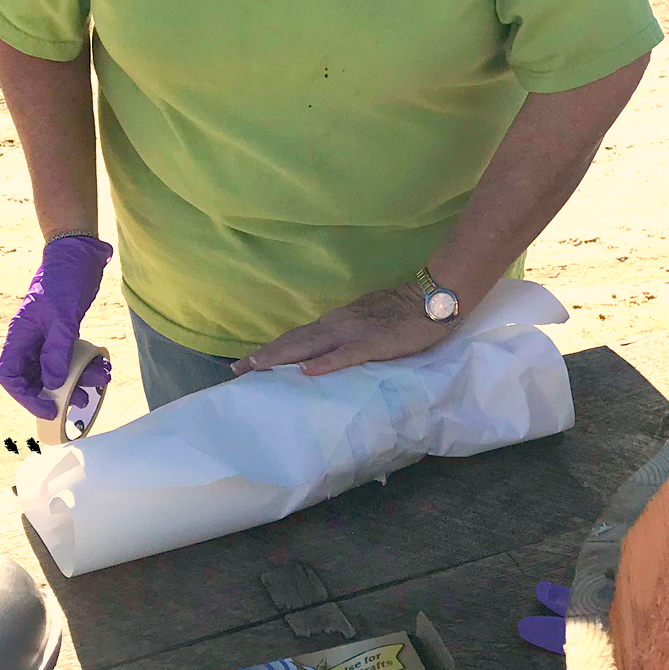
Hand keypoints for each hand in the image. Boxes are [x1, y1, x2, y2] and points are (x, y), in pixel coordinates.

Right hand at [0, 234, 113, 417]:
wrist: (78, 254)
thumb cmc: (64, 278)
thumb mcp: (62, 315)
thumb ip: (56, 350)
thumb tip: (52, 383)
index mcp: (20, 335)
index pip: (10, 376)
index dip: (26, 397)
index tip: (49, 408)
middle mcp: (30, 340)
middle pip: (32, 378)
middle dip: (55, 393)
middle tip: (78, 401)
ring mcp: (46, 337)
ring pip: (55, 370)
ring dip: (76, 380)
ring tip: (98, 381)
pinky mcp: (63, 333)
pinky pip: (70, 358)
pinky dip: (84, 365)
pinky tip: (101, 366)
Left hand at [229, 285, 450, 378]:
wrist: (432, 298)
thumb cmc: (402, 312)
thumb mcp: (365, 322)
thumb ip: (344, 337)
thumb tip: (322, 355)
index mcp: (335, 322)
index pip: (296, 337)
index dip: (271, 349)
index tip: (246, 363)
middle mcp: (337, 324)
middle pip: (294, 341)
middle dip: (265, 355)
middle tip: (237, 369)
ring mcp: (353, 333)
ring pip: (310, 346)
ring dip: (282, 357)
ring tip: (257, 368)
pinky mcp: (373, 343)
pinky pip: (345, 355)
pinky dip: (324, 363)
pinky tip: (307, 372)